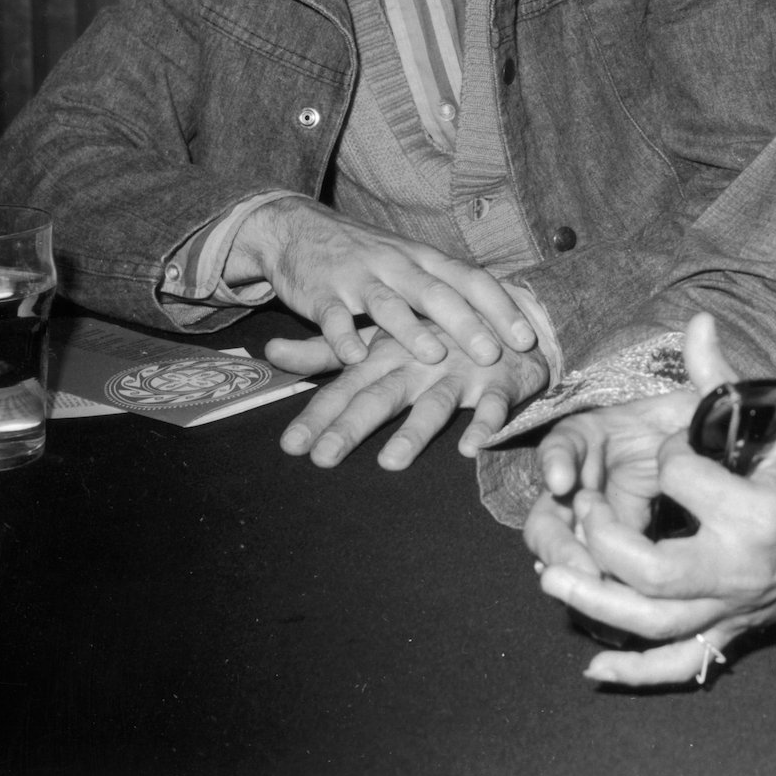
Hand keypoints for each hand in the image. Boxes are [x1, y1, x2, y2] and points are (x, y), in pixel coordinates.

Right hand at [228, 197, 537, 368]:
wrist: (296, 227)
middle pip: (437, 293)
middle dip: (468, 324)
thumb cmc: (367, 256)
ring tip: (436, 356)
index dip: (501, 308)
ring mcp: (358, 277)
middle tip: (494, 354)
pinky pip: (333, 316)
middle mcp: (396, 265)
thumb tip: (500, 315)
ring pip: (389, 304)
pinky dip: (342, 336)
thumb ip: (447, 287)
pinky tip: (354, 357)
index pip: (471, 279)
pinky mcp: (321, 292)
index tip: (528, 338)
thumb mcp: (410, 263)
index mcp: (424, 259)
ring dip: (412, 331)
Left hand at [266, 324, 549, 468]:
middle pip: (381, 397)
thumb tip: (269, 350)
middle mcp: (417, 364)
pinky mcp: (500, 380)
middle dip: (352, 426)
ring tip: (391, 463)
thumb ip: (325, 352)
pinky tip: (471, 448)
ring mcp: (460, 372)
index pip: (344, 389)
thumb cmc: (432, 333)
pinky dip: (485, 425)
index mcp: (385, 356)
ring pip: (435, 403)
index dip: (318, 416)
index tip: (290, 447)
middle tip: (324, 458)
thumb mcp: (376, 340)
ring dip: (414, 432)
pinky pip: (494, 406)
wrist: (506, 312)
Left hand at [524, 315, 775, 687]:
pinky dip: (634, 673)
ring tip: (551, 573)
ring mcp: (733, 609)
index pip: (679, 477)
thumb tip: (696, 322)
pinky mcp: (730, 632)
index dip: (669, 453)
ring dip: (593, 602)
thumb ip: (723, 382)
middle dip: (602, 539)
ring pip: (651, 625)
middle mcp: (740, 569)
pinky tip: (594, 669)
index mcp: (756, 513)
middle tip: (585, 507)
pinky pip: (676, 666)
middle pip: (649, 571)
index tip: (678, 446)